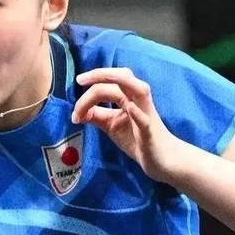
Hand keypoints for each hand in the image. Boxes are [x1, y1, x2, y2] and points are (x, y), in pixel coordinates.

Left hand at [71, 68, 187, 182]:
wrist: (160, 159)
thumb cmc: (137, 139)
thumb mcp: (111, 124)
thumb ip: (96, 115)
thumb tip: (76, 113)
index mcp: (129, 96)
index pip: (110, 80)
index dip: (90, 87)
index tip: (75, 108)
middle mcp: (139, 100)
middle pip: (123, 76)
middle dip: (100, 74)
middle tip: (80, 80)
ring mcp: (146, 114)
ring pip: (138, 89)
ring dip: (117, 83)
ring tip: (96, 87)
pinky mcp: (150, 131)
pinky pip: (145, 119)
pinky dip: (137, 113)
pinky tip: (129, 108)